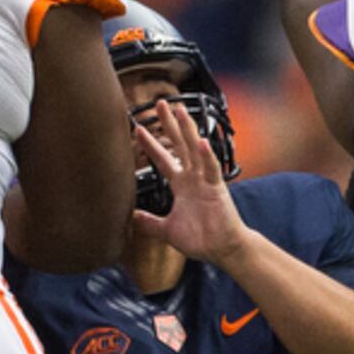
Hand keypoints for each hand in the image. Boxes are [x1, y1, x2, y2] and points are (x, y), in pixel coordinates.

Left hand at [135, 101, 245, 266]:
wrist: (222, 250)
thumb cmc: (201, 239)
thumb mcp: (167, 230)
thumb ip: (149, 222)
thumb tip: (131, 218)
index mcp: (181, 185)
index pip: (163, 158)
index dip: (150, 144)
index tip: (137, 128)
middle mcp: (193, 177)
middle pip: (179, 144)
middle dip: (169, 124)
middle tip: (159, 103)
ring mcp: (205, 180)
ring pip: (194, 149)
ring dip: (187, 130)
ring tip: (180, 110)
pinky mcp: (217, 188)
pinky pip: (211, 169)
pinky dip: (206, 155)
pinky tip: (201, 141)